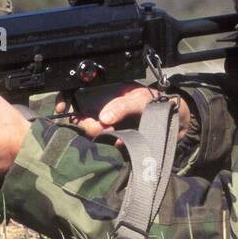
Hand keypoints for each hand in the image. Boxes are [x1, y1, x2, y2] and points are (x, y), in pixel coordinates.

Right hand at [56, 85, 189, 141]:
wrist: (175, 122)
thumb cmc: (155, 103)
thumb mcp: (140, 99)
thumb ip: (122, 105)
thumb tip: (103, 118)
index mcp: (103, 92)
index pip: (76, 92)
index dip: (65, 98)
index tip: (62, 108)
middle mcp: (100, 109)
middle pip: (78, 116)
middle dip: (85, 123)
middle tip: (99, 127)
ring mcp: (106, 126)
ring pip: (89, 132)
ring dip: (97, 135)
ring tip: (114, 134)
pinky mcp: (114, 141)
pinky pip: (104, 146)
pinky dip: (111, 145)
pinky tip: (121, 142)